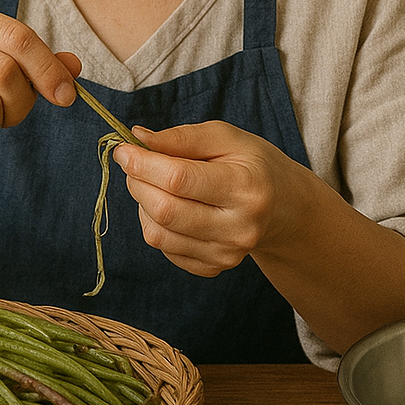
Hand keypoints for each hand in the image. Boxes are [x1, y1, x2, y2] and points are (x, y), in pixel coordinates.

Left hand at [112, 120, 298, 277]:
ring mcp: (227, 253)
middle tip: (134, 163)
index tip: (123, 150)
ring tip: (153, 183)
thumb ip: (182, 137)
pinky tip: (169, 205)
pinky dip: (155, 224)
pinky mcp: (214, 268)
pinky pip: (164, 249)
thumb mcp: (225, 137)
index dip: (143, 164)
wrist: (281, 205)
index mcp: (245, 186)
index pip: (179, 179)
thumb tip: (138, 140)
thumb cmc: (251, 163)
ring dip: (142, 203)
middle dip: (138, 182)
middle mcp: (238, 227)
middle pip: (165, 210)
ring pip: (158, 234)